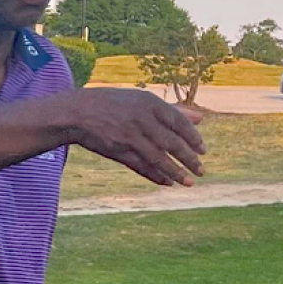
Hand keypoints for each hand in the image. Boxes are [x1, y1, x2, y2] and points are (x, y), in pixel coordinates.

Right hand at [62, 88, 205, 185]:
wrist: (78, 112)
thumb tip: (201, 118)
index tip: (203, 150)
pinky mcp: (118, 151)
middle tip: (201, 170)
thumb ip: (173, 111)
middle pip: (171, 142)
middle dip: (188, 158)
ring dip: (175, 172)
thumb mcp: (143, 101)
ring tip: (189, 182)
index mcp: (149, 103)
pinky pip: (140, 166)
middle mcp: (141, 119)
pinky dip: (155, 175)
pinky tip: (167, 182)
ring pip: (158, 157)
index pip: (178, 122)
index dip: (193, 138)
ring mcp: (129, 136)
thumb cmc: (114, 104)